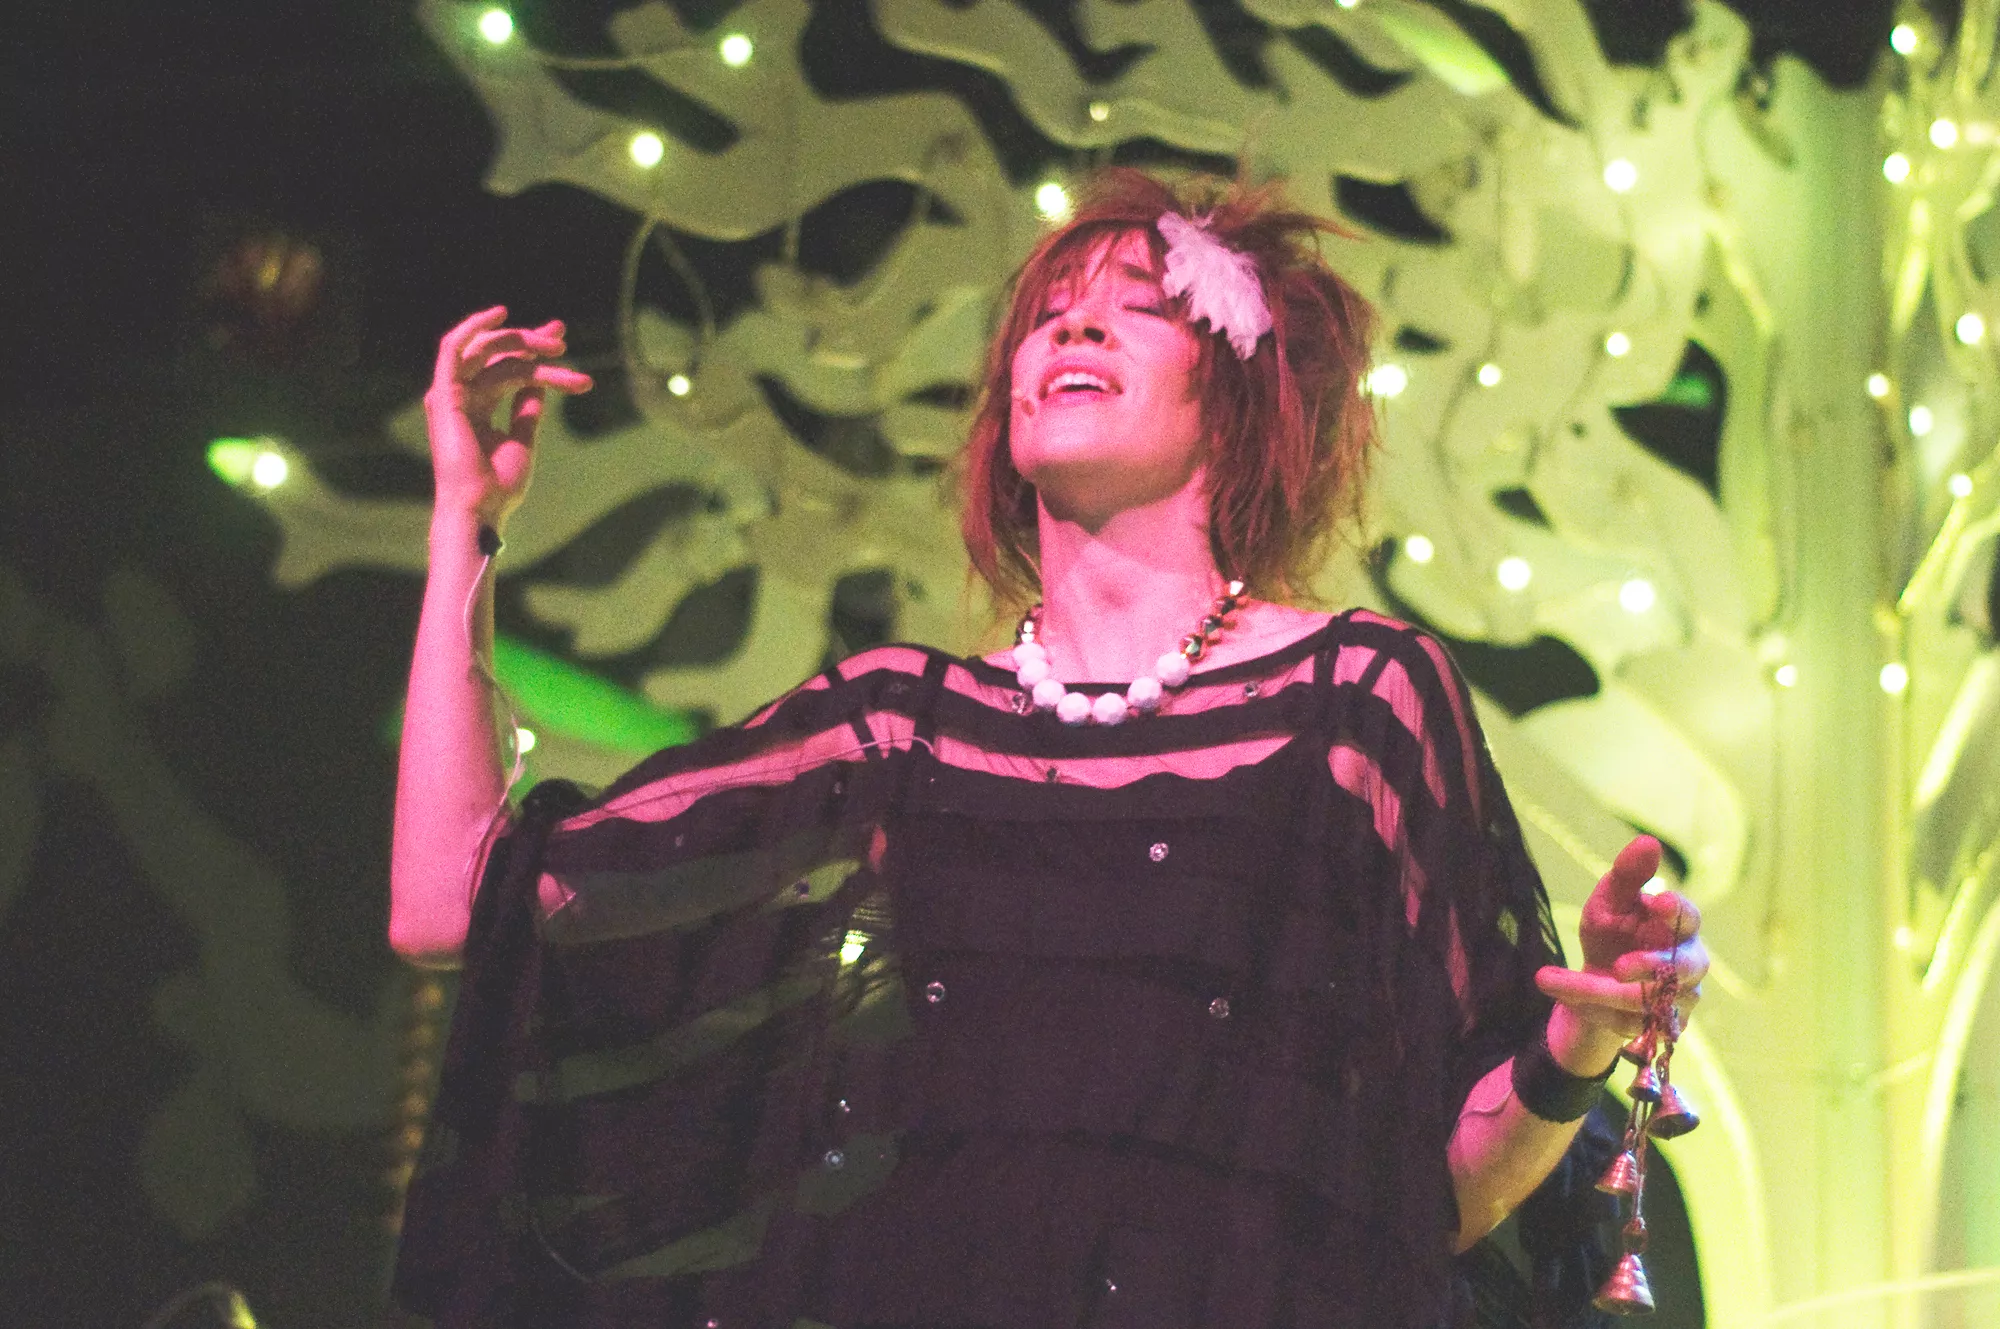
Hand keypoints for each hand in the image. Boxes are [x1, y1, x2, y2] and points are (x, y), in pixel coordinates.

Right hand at [424, 306, 592, 525]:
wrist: (481, 507)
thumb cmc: (498, 486)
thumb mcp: (522, 439)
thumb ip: (527, 408)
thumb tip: (538, 381)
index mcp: (476, 408)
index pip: (505, 368)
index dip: (532, 352)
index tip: (560, 342)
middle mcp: (461, 397)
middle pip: (498, 356)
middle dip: (532, 344)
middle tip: (562, 345)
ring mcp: (450, 394)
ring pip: (489, 352)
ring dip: (521, 342)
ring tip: (555, 347)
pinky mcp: (444, 393)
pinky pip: (453, 348)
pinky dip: (474, 327)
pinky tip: (501, 315)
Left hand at [1535, 836, 1707, 1046]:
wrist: (1597, 983)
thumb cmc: (1611, 933)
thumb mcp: (1609, 902)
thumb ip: (1628, 875)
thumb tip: (1648, 841)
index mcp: (1678, 926)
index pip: (1689, 917)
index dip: (1677, 912)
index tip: (1658, 904)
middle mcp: (1688, 964)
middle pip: (1682, 968)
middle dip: (1651, 967)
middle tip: (1619, 967)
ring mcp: (1679, 1000)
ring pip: (1648, 1002)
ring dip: (1597, 992)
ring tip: (1547, 979)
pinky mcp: (1660, 1029)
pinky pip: (1631, 1026)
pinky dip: (1594, 1014)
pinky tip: (1567, 1001)